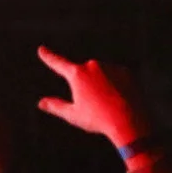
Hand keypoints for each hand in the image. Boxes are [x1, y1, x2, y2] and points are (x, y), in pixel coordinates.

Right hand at [36, 45, 151, 148]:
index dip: (48, 57)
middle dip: (85, 85)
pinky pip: (115, 76)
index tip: (41, 50)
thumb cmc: (99, 119)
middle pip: (83, 73)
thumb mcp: (73, 115)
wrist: (130, 122)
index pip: (58, 63)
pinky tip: (118, 100)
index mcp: (77, 74)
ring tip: (108, 104)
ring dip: (100, 84)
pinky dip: (114, 85)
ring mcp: (111, 68)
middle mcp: (93, 66)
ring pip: (100, 74)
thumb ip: (56, 106)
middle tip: (92, 103)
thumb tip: (41, 103)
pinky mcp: (126, 72)